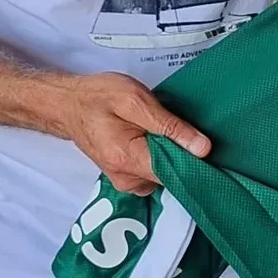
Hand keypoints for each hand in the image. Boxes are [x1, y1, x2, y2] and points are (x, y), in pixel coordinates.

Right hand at [57, 72, 210, 195]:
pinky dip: (160, 155)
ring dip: (170, 153)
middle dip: (182, 154)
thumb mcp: (136, 101)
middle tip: (183, 128)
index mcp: (128, 161)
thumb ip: (170, 127)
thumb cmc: (99, 97)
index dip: (195, 160)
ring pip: (163, 173)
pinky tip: (157, 137)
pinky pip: (153, 170)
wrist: (69, 104)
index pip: (175, 174)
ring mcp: (125, 180)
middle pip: (171, 175)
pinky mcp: (126, 175)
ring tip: (165, 129)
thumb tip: (203, 149)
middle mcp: (127, 179)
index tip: (209, 147)